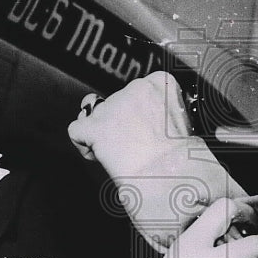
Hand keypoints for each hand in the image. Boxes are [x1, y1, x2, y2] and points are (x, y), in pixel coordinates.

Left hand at [68, 72, 191, 176]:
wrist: (171, 175)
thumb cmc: (181, 158)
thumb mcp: (181, 123)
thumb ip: (160, 114)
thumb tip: (143, 121)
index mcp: (161, 82)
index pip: (138, 90)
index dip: (138, 113)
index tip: (147, 132)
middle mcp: (135, 87)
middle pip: (116, 102)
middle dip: (119, 123)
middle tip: (134, 147)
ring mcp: (112, 105)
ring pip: (94, 113)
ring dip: (101, 130)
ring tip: (117, 152)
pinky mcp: (94, 125)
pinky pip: (76, 130)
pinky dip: (83, 144)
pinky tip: (99, 157)